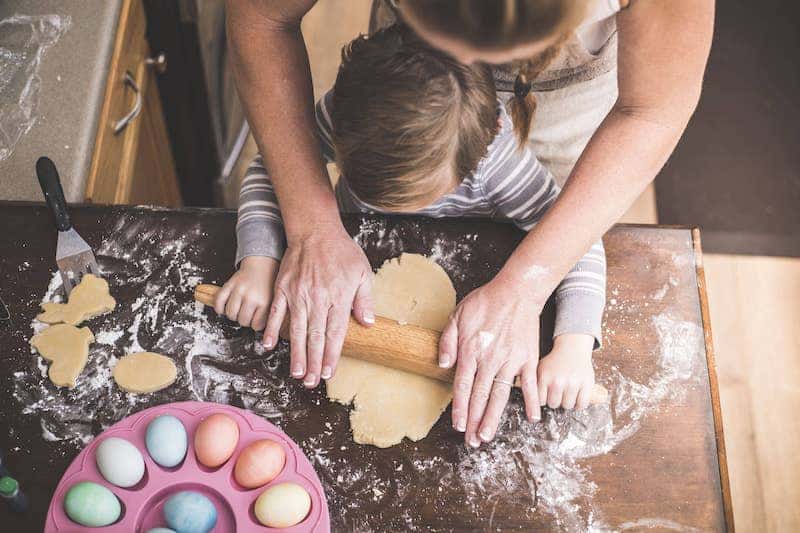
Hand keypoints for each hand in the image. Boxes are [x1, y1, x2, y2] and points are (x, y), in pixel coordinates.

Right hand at [214, 256, 279, 329]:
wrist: (262, 264)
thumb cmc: (268, 284)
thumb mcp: (274, 300)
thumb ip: (269, 315)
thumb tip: (266, 335)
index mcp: (265, 302)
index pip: (256, 326)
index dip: (255, 324)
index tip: (256, 319)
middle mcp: (251, 297)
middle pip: (242, 321)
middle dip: (244, 320)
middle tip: (248, 313)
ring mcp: (239, 290)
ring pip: (230, 314)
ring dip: (233, 315)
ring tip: (238, 309)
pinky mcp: (229, 284)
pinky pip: (219, 302)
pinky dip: (219, 308)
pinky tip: (224, 308)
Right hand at [263, 227, 373, 387]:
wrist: (315, 230)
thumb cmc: (341, 252)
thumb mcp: (362, 272)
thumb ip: (364, 299)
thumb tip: (367, 323)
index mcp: (338, 297)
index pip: (335, 333)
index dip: (331, 354)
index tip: (327, 372)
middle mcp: (317, 298)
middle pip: (315, 336)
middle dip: (312, 362)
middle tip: (309, 382)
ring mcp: (297, 294)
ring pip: (296, 329)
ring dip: (295, 353)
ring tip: (295, 373)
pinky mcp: (283, 288)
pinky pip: (275, 312)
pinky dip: (270, 329)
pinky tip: (267, 345)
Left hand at [439, 274, 543, 447]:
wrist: (517, 291)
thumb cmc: (486, 302)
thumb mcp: (457, 315)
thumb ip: (448, 341)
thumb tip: (442, 364)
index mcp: (471, 351)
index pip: (463, 386)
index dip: (460, 408)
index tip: (459, 426)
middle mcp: (491, 360)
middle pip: (480, 396)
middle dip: (475, 421)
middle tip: (472, 441)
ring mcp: (511, 361)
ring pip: (501, 395)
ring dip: (494, 418)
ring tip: (488, 436)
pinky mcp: (528, 359)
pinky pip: (531, 385)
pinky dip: (533, 402)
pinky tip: (533, 418)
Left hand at [537, 334, 595, 409]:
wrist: (572, 349)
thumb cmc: (555, 362)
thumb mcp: (540, 369)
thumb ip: (534, 384)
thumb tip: (530, 404)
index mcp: (544, 376)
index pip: (540, 401)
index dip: (543, 399)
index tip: (546, 394)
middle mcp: (558, 380)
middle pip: (554, 404)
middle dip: (555, 400)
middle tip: (557, 391)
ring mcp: (573, 383)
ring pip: (568, 406)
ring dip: (567, 401)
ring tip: (567, 391)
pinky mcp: (587, 384)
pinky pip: (582, 404)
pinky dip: (579, 403)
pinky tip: (576, 395)